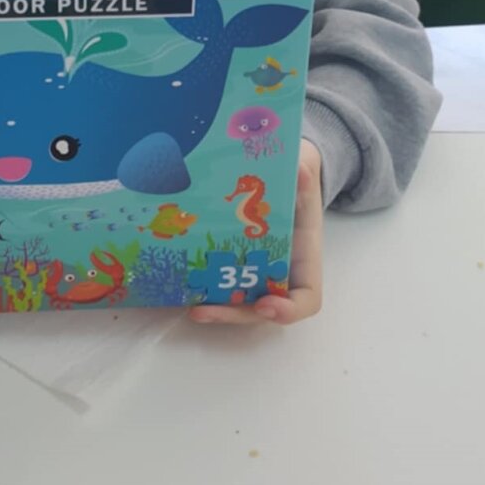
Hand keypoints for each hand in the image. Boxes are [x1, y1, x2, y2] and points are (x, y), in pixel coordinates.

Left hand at [189, 138, 323, 326]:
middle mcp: (279, 271)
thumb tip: (301, 171)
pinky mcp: (231, 260)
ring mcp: (254, 270)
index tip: (267, 304)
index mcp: (303, 257)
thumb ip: (305, 175)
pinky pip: (220, 282)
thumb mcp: (305, 172)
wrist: (282, 171)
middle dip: (234, 314)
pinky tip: (178, 284)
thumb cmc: (298, 177)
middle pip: (261, 308)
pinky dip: (203, 287)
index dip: (289, 310)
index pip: (306, 299)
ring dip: (215, 308)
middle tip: (203, 310)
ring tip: (189, 305)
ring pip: (237, 301)